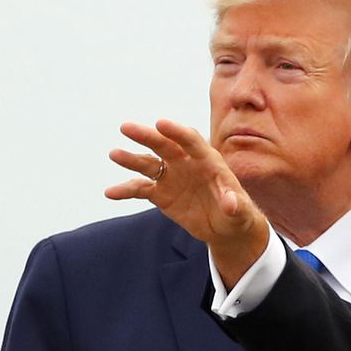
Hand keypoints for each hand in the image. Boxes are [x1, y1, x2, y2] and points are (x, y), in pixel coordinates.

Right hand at [107, 119, 271, 286]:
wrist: (225, 227)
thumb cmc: (238, 214)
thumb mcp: (240, 211)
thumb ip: (234, 204)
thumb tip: (230, 204)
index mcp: (207, 160)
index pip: (191, 140)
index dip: (176, 132)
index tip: (160, 123)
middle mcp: (186, 163)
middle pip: (164, 145)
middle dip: (146, 136)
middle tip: (126, 128)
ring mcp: (171, 177)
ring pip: (148, 164)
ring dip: (131, 159)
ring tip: (114, 154)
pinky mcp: (161, 194)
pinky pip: (140, 189)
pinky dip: (125, 191)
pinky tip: (110, 192)